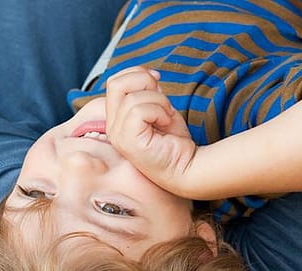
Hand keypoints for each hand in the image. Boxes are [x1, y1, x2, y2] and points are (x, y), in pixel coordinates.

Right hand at [106, 66, 197, 194]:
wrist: (188, 166)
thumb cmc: (174, 141)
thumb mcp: (160, 107)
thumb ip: (149, 92)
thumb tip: (150, 75)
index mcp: (117, 118)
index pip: (114, 82)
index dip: (137, 73)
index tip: (157, 81)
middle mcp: (112, 127)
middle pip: (115, 83)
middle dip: (144, 81)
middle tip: (162, 98)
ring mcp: (118, 136)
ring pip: (132, 98)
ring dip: (158, 102)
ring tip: (167, 117)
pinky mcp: (128, 142)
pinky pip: (138, 111)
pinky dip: (159, 112)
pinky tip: (166, 123)